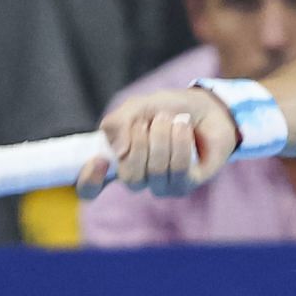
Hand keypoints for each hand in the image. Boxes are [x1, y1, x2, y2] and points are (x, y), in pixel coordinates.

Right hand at [77, 89, 239, 199]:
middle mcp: (137, 178)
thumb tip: (118, 151)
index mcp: (117, 161)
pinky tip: (183, 127)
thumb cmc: (169, 109)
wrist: (206, 107)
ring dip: (164, 137)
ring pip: (155, 171)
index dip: (89, 180)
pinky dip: (180, 142)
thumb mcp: (138, 107)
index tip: (98, 160)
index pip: (90, 188)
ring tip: (173, 119)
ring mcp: (161, 185)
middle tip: (153, 119)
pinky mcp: (185, 185)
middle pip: (128, 176)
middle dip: (141, 142)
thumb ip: (119, 122)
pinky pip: (178, 170)